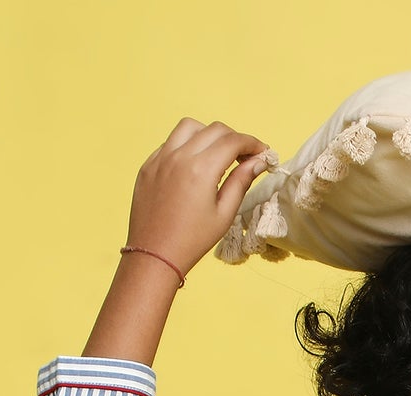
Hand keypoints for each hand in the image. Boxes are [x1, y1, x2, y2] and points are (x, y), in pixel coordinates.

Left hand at [124, 117, 271, 276]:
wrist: (154, 255)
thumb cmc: (192, 241)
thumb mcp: (224, 214)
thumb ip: (241, 182)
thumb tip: (258, 162)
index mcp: (201, 169)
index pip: (233, 141)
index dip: (252, 143)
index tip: (262, 152)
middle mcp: (179, 156)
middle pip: (214, 129)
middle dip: (234, 138)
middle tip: (244, 156)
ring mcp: (160, 158)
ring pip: (189, 126)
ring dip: (208, 134)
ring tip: (216, 154)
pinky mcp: (149, 164)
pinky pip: (170, 142)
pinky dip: (187, 145)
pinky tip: (194, 165)